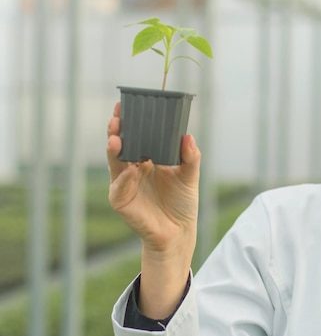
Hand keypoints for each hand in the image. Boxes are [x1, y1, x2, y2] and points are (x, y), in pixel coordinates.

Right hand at [107, 102, 200, 317]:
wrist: (179, 232)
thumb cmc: (182, 203)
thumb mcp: (190, 176)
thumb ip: (190, 156)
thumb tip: (188, 135)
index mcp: (147, 159)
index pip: (136, 136)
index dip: (131, 121)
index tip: (127, 104)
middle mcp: (132, 168)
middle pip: (120, 144)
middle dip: (117, 130)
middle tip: (118, 116)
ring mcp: (124, 183)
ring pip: (114, 162)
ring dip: (114, 149)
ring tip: (116, 137)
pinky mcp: (121, 200)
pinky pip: (119, 186)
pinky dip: (124, 178)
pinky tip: (130, 170)